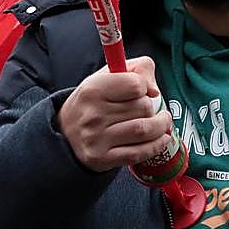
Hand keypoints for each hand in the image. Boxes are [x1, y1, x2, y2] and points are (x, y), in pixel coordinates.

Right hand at [56, 56, 173, 172]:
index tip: (145, 91)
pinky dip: (156, 146)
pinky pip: (139, 153)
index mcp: (93, 89)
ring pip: (144, 130)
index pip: (135, 85)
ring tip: (163, 123)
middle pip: (143, 107)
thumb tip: (154, 90)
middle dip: (154, 108)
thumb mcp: (107, 76)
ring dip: (161, 127)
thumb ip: (136, 69)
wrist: (65, 134)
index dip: (146, 87)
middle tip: (151, 109)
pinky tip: (160, 139)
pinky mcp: (102, 159)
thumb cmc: (93, 103)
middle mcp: (93, 115)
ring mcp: (97, 139)